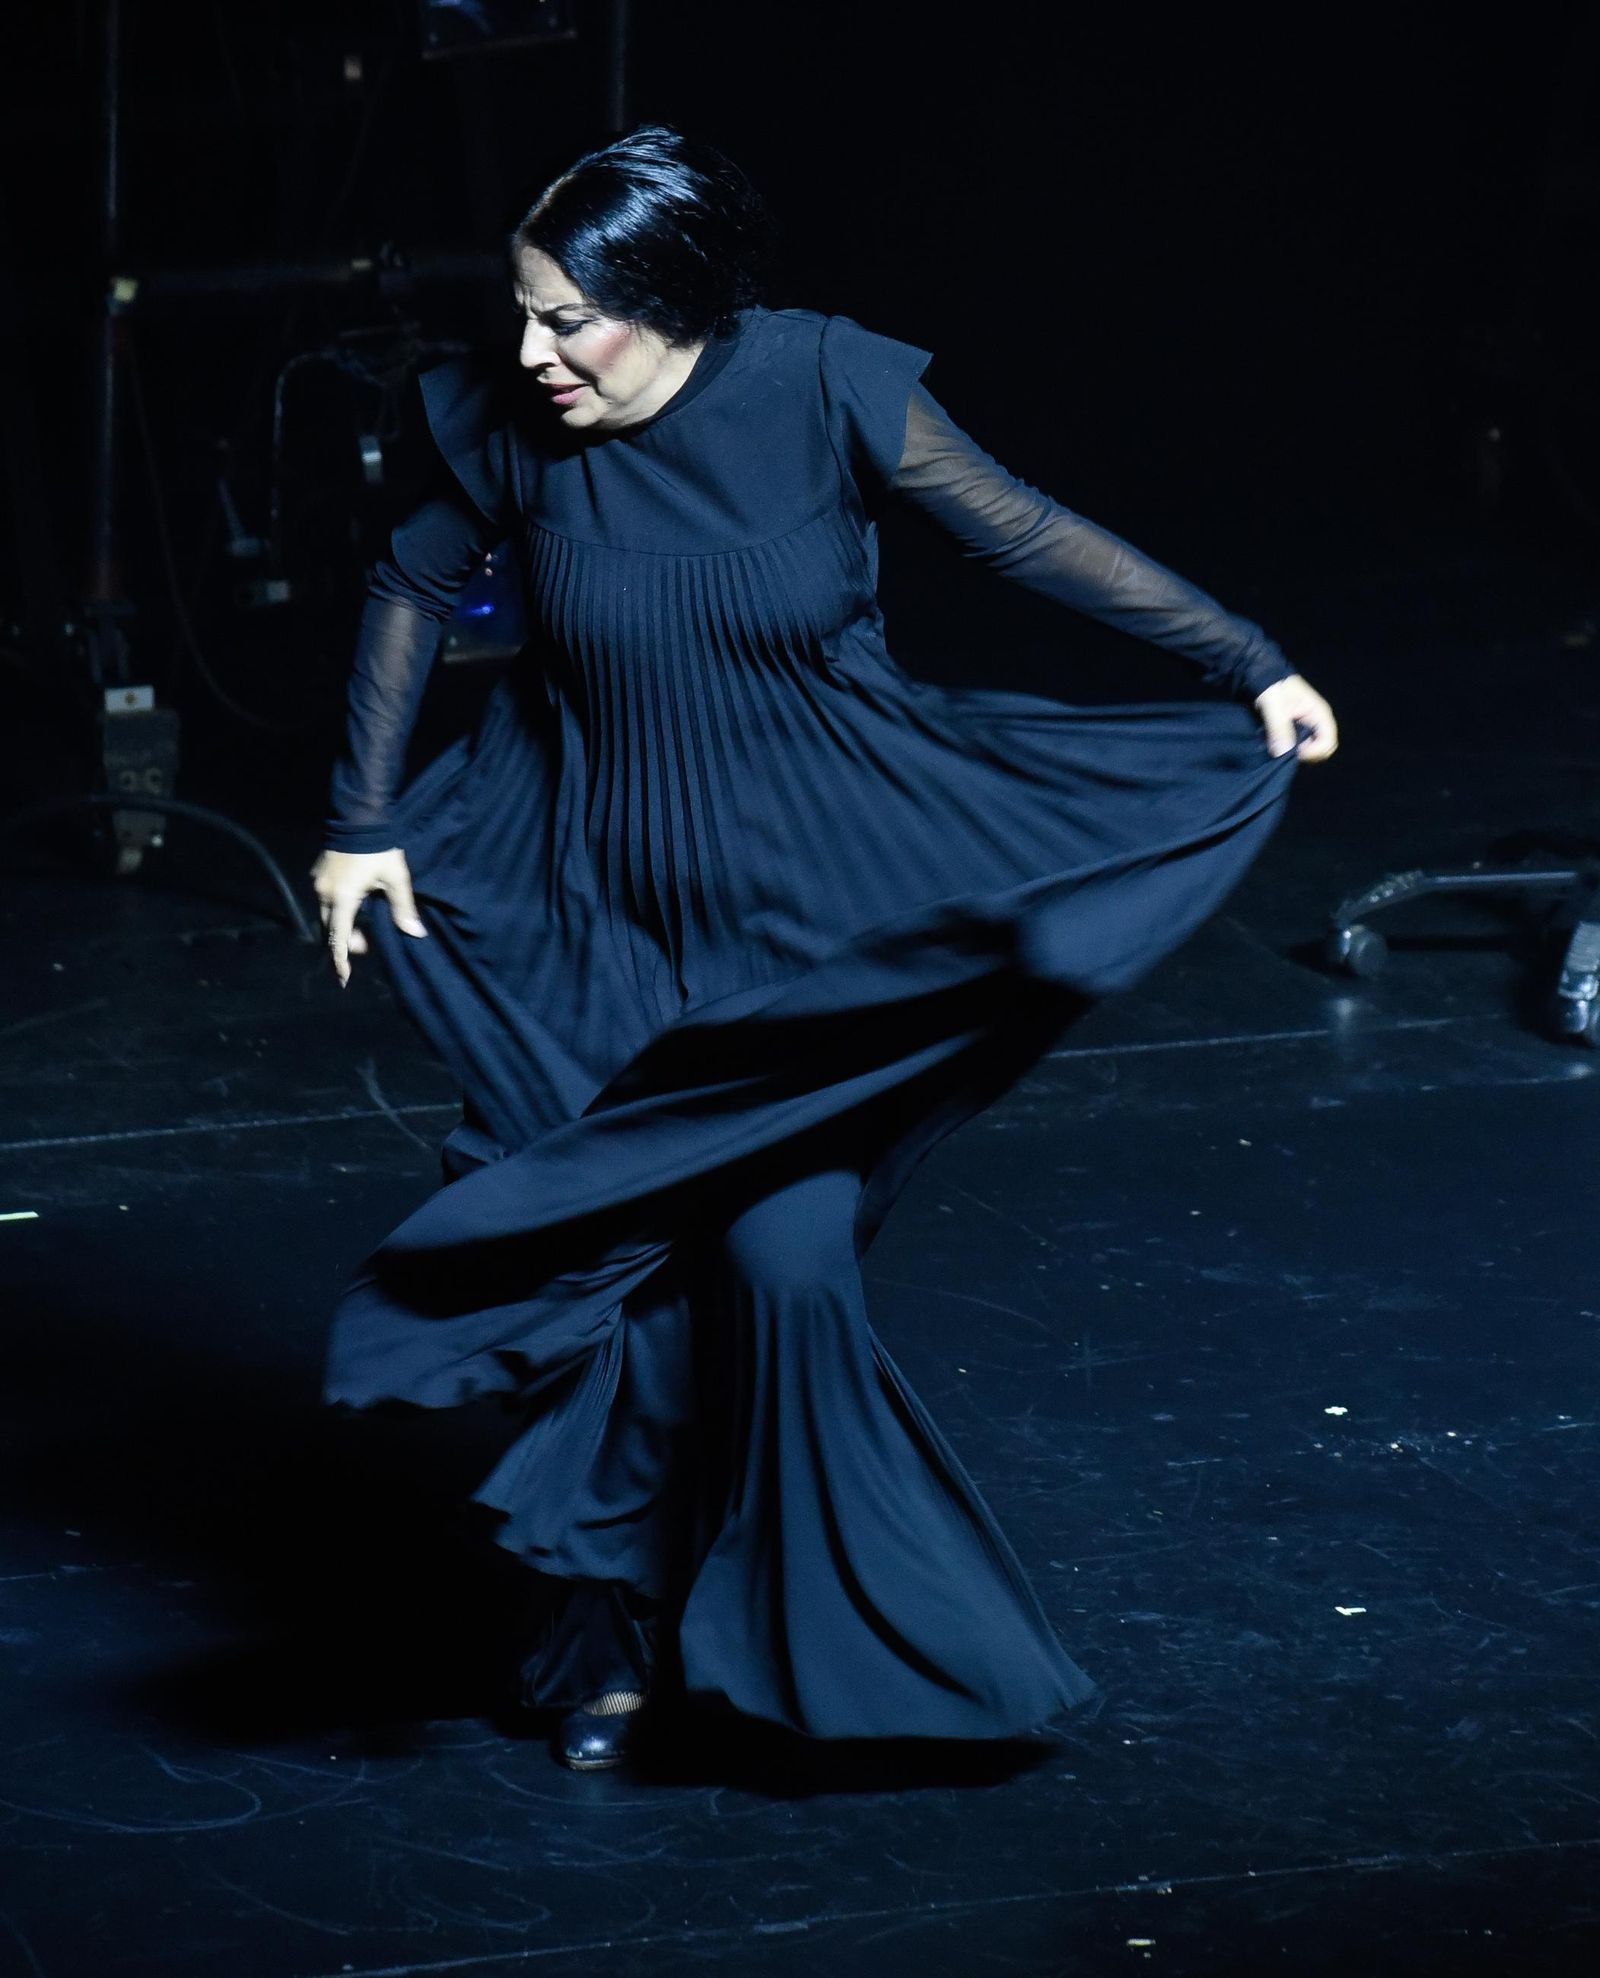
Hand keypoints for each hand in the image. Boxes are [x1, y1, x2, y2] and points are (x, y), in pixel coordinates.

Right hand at [310, 846, 426, 986]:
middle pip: (330, 929)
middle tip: (366, 947)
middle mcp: (324, 893)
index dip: (341, 960)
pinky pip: (325, 901)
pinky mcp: (319, 874)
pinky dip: (338, 912)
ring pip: (326, 916)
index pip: (339, 938)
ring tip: (362, 930)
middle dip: (345, 943)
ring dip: (342, 927)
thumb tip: (416, 933)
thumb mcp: (396, 879)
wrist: (359, 816)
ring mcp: (318, 883)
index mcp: (342, 898)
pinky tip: (354, 908)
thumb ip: (403, 908)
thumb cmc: (379, 848)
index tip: (344, 978)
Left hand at [1255, 673, 1337, 762]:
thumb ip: (1278, 727)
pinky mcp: (1298, 729)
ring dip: (1298, 753)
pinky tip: (1280, 745)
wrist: (1263, 676)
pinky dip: (1292, 749)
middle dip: (1307, 755)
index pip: (1328, 742)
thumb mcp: (1273, 705)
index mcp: (1320, 714)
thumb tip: (1282, 752)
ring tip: (1282, 747)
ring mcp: (1309, 726)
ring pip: (1312, 749)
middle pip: (1323, 749)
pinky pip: (1302, 745)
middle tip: (1287, 751)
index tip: (1295, 752)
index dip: (1313, 752)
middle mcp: (1318, 722)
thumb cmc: (1272, 686)